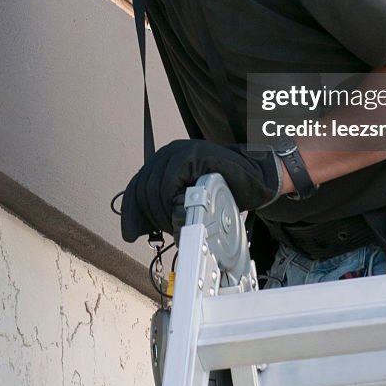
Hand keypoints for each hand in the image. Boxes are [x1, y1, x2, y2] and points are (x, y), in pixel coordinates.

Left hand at [120, 139, 280, 241]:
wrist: (254, 179)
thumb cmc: (224, 190)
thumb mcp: (188, 202)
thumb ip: (166, 208)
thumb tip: (140, 229)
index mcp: (163, 163)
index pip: (136, 188)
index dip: (132, 214)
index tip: (131, 234)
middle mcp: (168, 153)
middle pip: (142, 188)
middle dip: (152, 216)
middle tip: (168, 229)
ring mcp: (179, 151)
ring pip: (154, 186)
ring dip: (163, 211)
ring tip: (178, 222)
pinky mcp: (193, 155)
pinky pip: (170, 180)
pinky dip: (172, 199)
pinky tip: (182, 209)